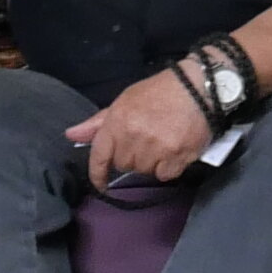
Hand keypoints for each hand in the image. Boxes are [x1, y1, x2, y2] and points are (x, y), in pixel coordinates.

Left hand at [67, 67, 213, 189]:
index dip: (97, 174)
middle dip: (132, 156)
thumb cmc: (160, 92)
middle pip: (124, 165)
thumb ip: (99, 123)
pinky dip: (169, 167)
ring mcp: (155, 149)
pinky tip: (174, 150)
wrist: (199, 88)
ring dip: (151, 161)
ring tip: (162, 141)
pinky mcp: (176, 158)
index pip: (99, 156)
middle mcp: (133, 138)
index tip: (100, 183)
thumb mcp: (125, 101)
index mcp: (117, 122)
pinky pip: (164, 175)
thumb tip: (72, 135)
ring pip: (145, 171)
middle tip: (146, 138)